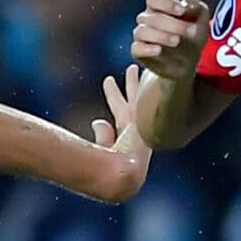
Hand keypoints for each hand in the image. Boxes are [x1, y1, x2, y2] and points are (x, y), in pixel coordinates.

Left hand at [87, 66, 153, 203]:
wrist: (122, 175)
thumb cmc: (108, 170)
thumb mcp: (102, 153)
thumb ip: (102, 137)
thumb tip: (97, 121)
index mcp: (126, 137)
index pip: (119, 111)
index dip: (114, 95)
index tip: (108, 81)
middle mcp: (136, 128)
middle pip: (133, 100)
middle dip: (132, 85)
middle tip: (132, 69)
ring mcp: (142, 123)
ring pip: (139, 95)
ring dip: (136, 81)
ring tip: (134, 66)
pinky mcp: (142, 120)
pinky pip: (140, 95)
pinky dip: (138, 82)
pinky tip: (138, 68)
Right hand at [131, 0, 210, 81]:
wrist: (187, 62)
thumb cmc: (191, 36)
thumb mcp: (200, 20)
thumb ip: (197, 8)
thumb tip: (190, 2)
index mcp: (158, 6)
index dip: (167, 3)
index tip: (182, 10)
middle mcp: (146, 19)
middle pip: (152, 17)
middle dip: (173, 24)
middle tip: (191, 31)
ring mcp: (141, 35)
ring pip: (142, 31)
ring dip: (161, 36)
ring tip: (177, 41)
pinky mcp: (139, 52)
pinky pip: (136, 48)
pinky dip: (146, 49)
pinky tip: (158, 50)